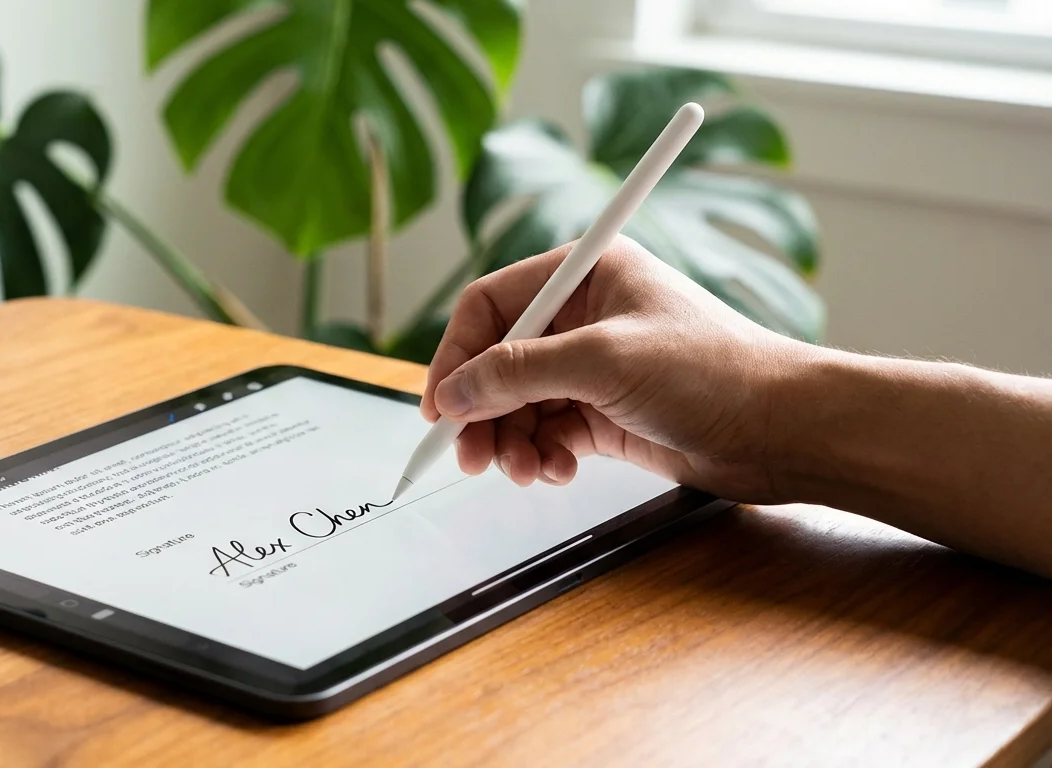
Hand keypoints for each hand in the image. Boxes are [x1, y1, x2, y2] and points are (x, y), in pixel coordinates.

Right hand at [422, 236, 815, 502]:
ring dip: (511, 441)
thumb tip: (456, 393)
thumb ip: (520, 373)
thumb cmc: (714, 371)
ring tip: (524, 470)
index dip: (457, 354)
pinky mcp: (607, 414)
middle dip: (482, 411)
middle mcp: (584, 317)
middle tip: (471, 457)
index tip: (439, 406)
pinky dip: (542, 455)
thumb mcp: (604, 361)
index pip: (491, 306)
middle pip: (498, 361)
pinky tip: (557, 469)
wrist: (783, 430)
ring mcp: (594, 368)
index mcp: (585, 275)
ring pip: (520, 404)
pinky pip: (549, 432)